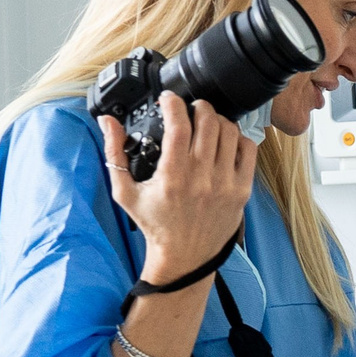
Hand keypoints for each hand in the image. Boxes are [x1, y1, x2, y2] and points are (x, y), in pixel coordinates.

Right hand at [103, 91, 254, 283]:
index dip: (173, 103)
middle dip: (198, 106)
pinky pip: (248, 150)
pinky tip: (225, 141)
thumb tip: (107, 121)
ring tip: (207, 123)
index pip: (179, 125)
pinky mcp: (242, 190)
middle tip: (190, 108)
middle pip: (208, 121)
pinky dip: (238, 138)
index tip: (168, 99)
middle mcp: (202, 178)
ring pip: (229, 131)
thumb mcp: (125, 191)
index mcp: (173, 176)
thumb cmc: (154, 224)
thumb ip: (114, 153)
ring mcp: (225, 184)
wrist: (184, 257)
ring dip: (218, 120)